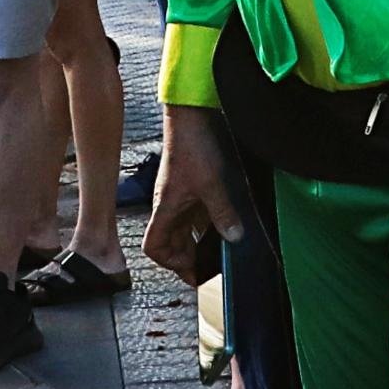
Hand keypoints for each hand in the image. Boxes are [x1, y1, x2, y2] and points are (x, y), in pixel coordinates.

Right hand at [143, 108, 234, 276]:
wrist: (190, 117)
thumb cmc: (191, 146)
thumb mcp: (211, 184)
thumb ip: (223, 213)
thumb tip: (234, 238)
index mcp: (165, 209)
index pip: (154, 245)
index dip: (169, 262)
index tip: (191, 271)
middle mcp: (169, 206)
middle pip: (171, 242)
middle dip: (188, 258)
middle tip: (209, 269)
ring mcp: (180, 197)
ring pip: (185, 229)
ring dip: (198, 242)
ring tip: (219, 253)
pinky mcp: (192, 186)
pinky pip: (196, 214)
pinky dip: (208, 225)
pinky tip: (226, 227)